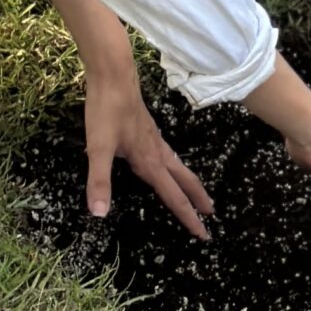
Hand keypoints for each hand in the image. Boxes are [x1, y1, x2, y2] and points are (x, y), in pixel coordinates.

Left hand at [82, 60, 215, 234]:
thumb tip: (99, 215)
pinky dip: (177, 167)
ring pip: (179, 166)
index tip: (203, 234)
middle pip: (184, 180)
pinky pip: (170, 155)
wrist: (113, 76)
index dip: (187, 217)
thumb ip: (99, 181)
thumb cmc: (106, 111)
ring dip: (190, 183)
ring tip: (198, 195)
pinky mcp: (149, 130)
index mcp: (149, 161)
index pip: (173, 196)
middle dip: (197, 200)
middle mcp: (157, 152)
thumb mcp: (98, 148)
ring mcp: (155, 139)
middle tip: (212, 217)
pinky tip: (169, 164)